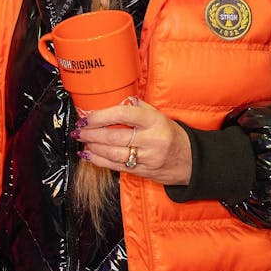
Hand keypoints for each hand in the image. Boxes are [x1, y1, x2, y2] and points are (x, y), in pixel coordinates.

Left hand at [74, 99, 193, 185]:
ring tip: (82, 141)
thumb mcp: (160, 116)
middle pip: (114, 136)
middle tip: (79, 130)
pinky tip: (88, 155)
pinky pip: (116, 166)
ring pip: (113, 153)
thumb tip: (117, 99)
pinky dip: (99, 160)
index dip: (102, 116)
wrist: (191, 161)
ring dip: (93, 147)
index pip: (124, 114)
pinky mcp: (142, 171)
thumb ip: (139, 107)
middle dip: (91, 133)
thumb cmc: (172, 135)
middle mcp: (151, 140)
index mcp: (155, 121)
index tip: (87, 117)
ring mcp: (147, 158)